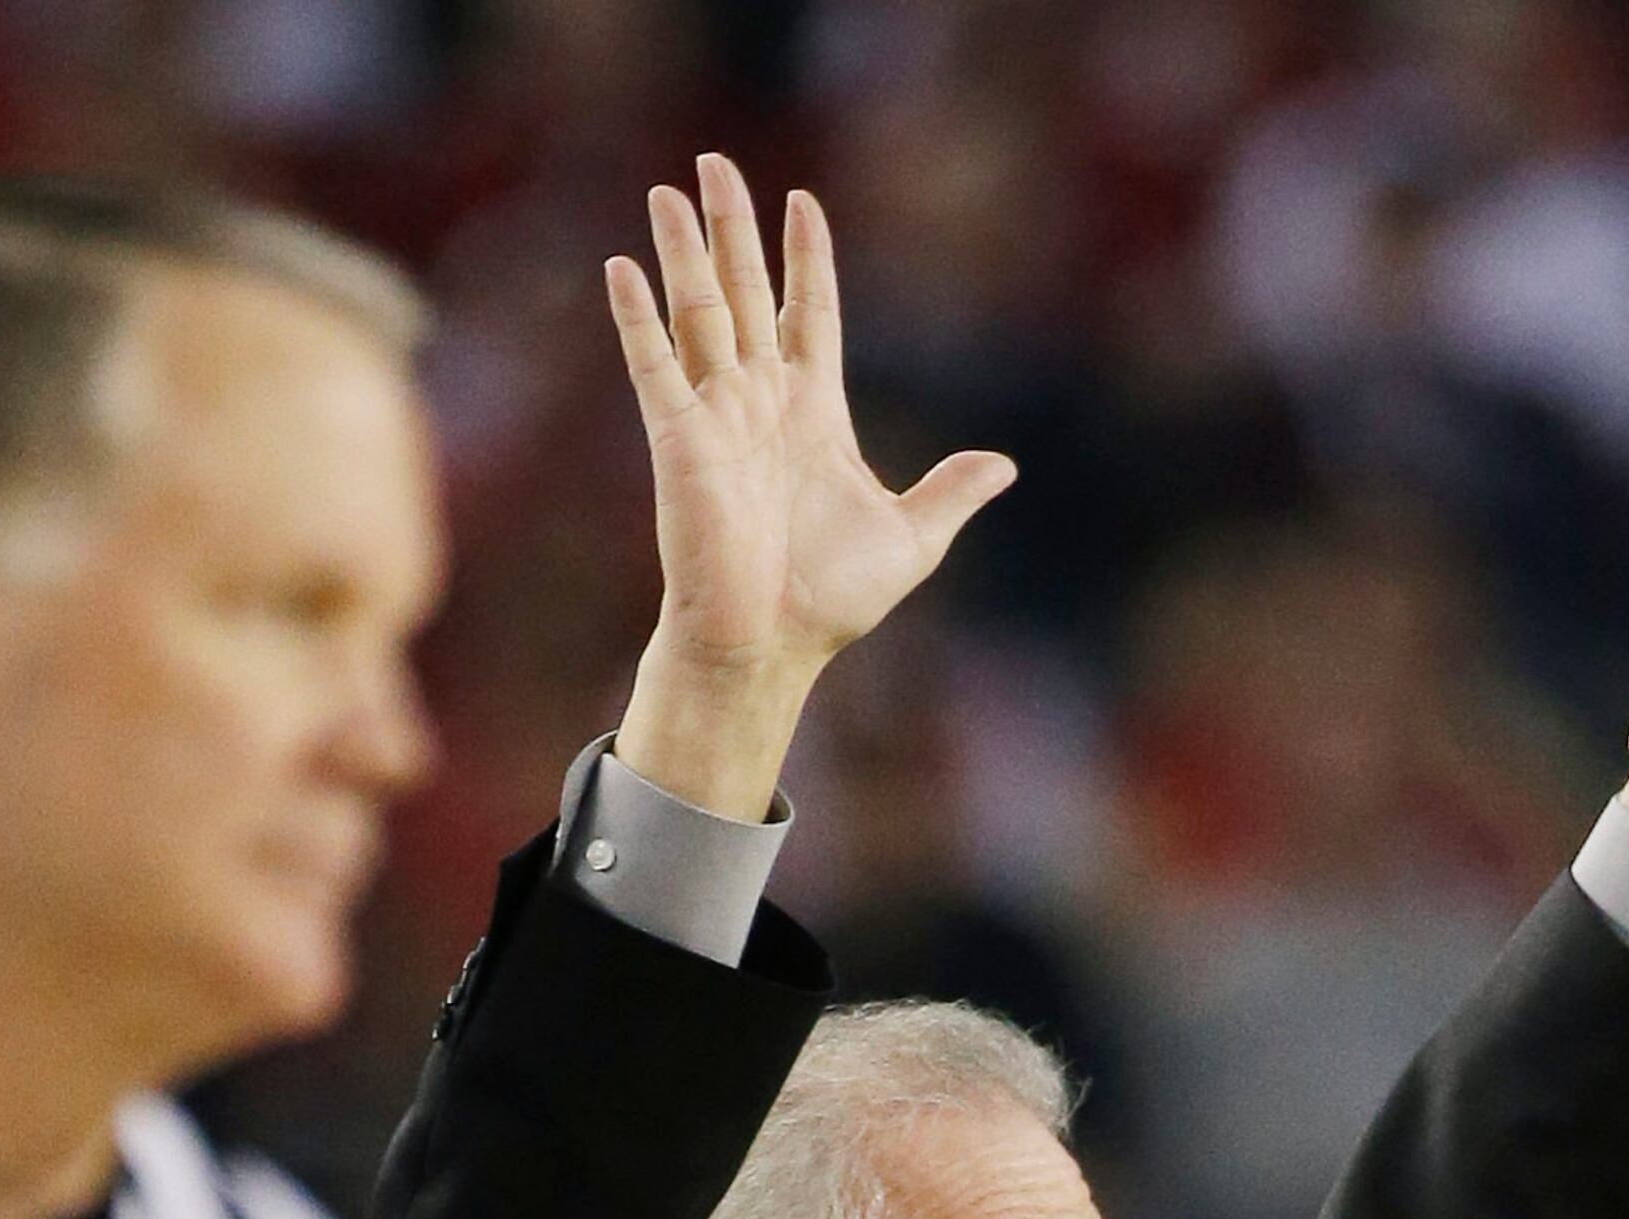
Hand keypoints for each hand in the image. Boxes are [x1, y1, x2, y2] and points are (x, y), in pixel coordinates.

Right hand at [607, 155, 1014, 816]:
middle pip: (745, 291)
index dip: (806, 259)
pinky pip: (654, 365)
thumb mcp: (913, 538)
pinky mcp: (680, 438)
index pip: (809, 311)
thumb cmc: (831, 600)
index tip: (803, 203)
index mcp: (814, 410)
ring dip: (684, 249)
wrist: (771, 644)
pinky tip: (623, 266)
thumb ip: (951, 492)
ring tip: (670, 190)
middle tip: (715, 164)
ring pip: (698, 310)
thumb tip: (1004, 465)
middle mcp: (761, 399)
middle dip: (733, 227)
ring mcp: (718, 414)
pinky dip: (637, 316)